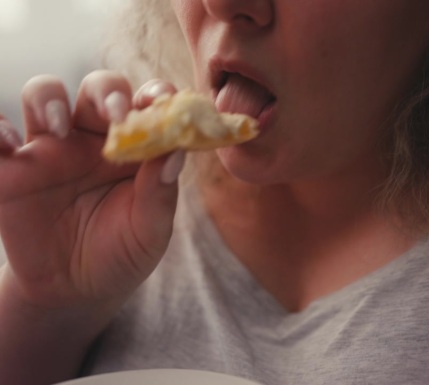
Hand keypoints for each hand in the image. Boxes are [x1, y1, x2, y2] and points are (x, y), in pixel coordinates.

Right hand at [0, 72, 182, 307]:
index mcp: (135, 147)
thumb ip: (160, 192)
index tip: (161, 103)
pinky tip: (8, 145)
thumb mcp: (149, 231)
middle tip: (116, 115)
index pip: (147, 104)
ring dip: (50, 99)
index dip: (156, 95)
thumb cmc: (122, 253)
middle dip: (106, 92)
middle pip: (98, 89)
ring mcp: (51, 148)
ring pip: (44, 94)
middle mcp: (93, 138)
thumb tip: (177, 152)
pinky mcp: (11, 168)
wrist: (76, 291)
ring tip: (59, 128)